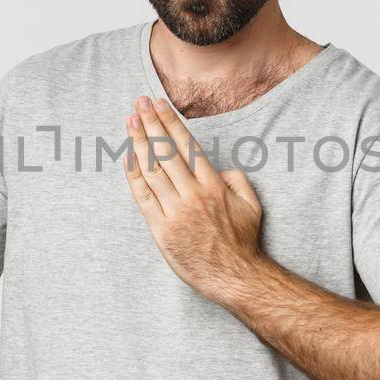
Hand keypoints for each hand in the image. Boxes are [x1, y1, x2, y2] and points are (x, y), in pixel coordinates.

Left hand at [122, 95, 265, 299]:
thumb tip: (220, 167)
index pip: (186, 145)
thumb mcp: (252, 204)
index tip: (159, 105)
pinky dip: (133, 174)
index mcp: (214, 184)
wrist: (234, 276)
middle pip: (166, 151)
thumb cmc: (243, 242)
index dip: (171, 122)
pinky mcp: (161, 230)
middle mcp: (192, 194)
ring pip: (152, 169)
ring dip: (139, 142)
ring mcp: (175, 212)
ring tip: (130, 121)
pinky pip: (143, 196)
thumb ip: (237, 179)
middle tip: (139, 103)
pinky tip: (128, 156)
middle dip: (151, 123)